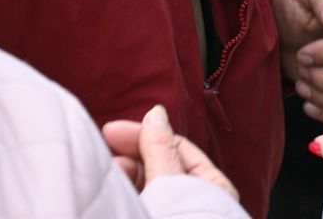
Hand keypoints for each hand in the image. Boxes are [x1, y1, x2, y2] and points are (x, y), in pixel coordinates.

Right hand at [102, 104, 239, 200]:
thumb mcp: (170, 186)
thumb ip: (161, 150)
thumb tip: (156, 113)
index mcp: (214, 187)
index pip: (176, 146)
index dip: (143, 134)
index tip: (111, 131)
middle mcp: (198, 199)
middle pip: (160, 166)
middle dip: (132, 157)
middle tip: (108, 160)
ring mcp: (178, 211)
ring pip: (149, 186)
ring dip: (128, 177)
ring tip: (110, 177)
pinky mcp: (161, 218)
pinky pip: (143, 200)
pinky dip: (128, 194)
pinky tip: (115, 192)